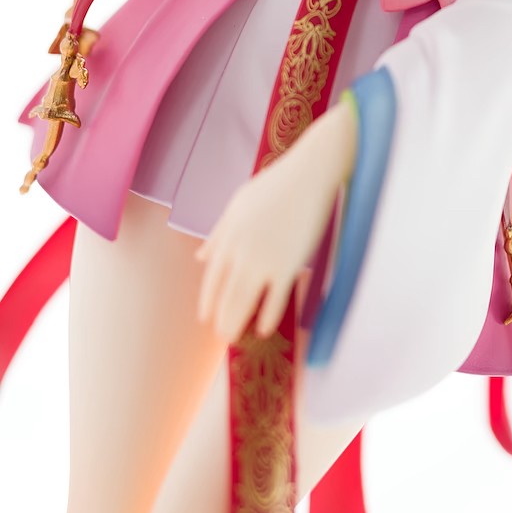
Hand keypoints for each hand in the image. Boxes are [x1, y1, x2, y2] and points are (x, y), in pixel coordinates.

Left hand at [195, 99, 358, 344]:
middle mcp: (241, 251)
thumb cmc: (275, 185)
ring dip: (238, 322)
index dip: (208, 301)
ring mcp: (264, 259)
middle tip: (223, 335)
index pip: (212, 278)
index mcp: (228, 236)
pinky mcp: (288, 264)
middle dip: (222, 318)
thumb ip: (219, 234)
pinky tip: (265, 328)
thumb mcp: (238, 205)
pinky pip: (275, 297)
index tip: (206, 317)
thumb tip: (200, 257)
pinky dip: (268, 315)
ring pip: (245, 300)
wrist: (309, 175)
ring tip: (236, 338)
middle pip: (226, 295)